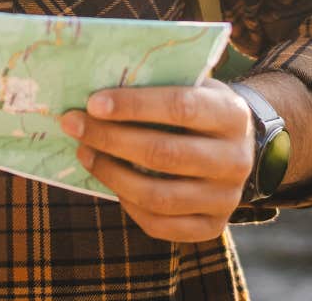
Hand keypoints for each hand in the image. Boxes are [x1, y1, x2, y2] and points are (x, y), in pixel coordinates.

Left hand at [58, 78, 254, 242]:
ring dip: (111, 174)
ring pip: (159, 196)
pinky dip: (128, 205)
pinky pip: (161, 224)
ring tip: (84, 152)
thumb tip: (96, 94)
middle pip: (164, 154)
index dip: (133, 106)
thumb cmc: (198, 107)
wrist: (235, 145)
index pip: (180, 108)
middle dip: (110, 139)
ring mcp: (226, 198)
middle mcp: (236, 160)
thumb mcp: (189, 85)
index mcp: (232, 115)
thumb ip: (155, 85)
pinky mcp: (212, 226)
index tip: (93, 103)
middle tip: (74, 126)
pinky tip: (108, 181)